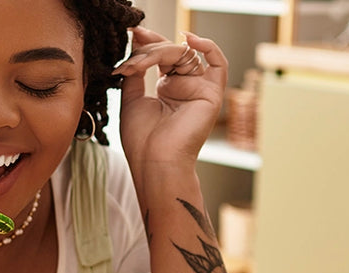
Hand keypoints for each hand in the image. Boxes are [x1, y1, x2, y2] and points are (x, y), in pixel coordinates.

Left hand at [112, 28, 227, 177]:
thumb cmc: (142, 140)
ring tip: (139, 65)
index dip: (148, 44)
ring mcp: (200, 89)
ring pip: (185, 54)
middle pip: (172, 52)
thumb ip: (136, 71)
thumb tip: (136, 47)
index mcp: (169, 89)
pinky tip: (188, 39)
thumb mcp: (131, 98)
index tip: (132, 34)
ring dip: (160, 53)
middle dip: (149, 49)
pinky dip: (207, 46)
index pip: (162, 56)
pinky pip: (218, 63)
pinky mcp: (212, 94)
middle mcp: (186, 87)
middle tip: (130, 58)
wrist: (154, 161)